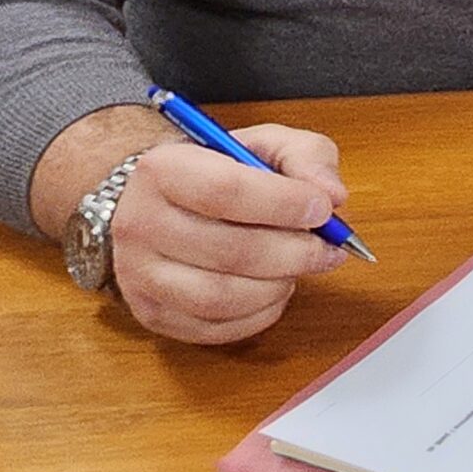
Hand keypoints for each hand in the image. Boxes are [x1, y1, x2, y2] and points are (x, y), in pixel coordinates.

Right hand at [109, 123, 350, 343]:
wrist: (154, 200)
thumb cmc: (216, 170)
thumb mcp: (264, 143)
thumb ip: (306, 156)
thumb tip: (332, 195)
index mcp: (163, 170)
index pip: (226, 192)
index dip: (284, 204)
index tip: (323, 209)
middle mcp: (140, 224)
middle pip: (229, 251)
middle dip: (294, 253)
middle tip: (328, 248)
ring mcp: (140, 275)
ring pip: (220, 297)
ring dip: (277, 287)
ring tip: (299, 268)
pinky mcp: (150, 313)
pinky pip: (213, 328)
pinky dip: (259, 315)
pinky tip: (276, 290)